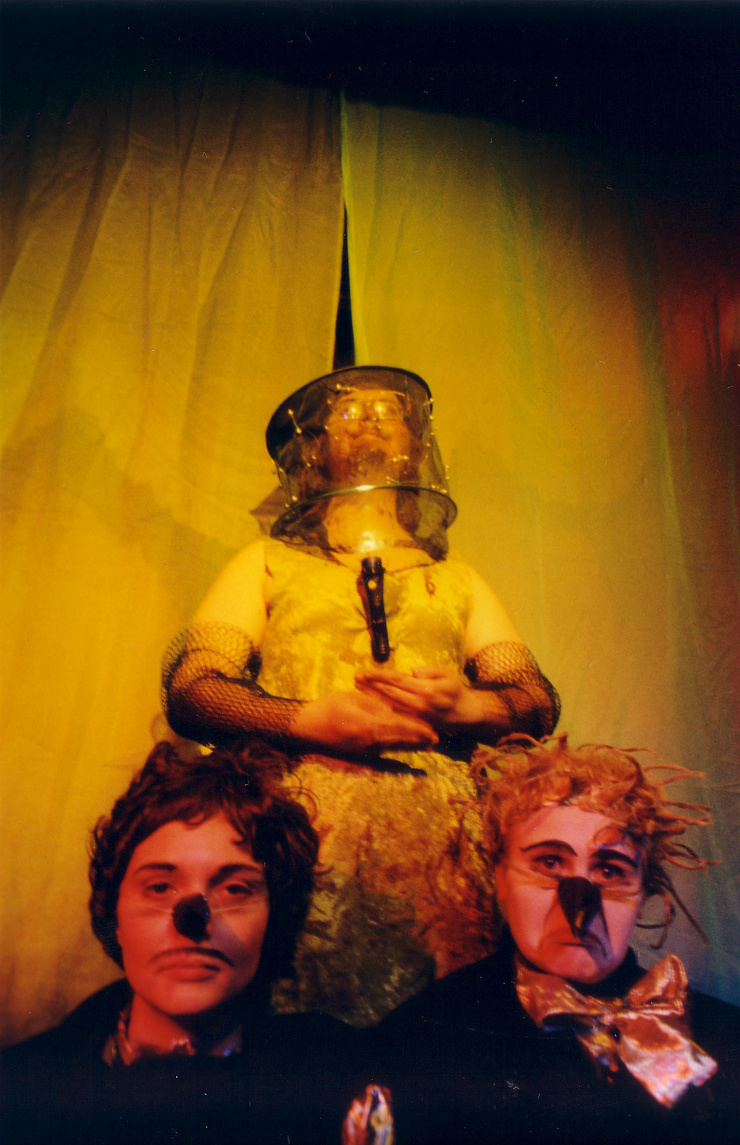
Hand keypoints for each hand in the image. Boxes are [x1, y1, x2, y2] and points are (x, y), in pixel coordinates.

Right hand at [291, 689, 438, 752]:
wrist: (309, 727)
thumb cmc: (330, 708)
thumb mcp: (355, 700)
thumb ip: (375, 706)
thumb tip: (393, 711)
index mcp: (372, 726)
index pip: (402, 728)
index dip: (419, 730)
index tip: (433, 731)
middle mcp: (372, 742)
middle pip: (402, 742)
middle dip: (419, 741)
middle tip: (435, 740)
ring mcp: (367, 750)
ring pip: (395, 748)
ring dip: (411, 746)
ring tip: (426, 744)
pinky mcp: (362, 752)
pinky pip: (384, 751)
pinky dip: (397, 748)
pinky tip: (405, 747)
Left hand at [355, 664, 480, 729]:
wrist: (462, 712)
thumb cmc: (454, 689)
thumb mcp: (447, 673)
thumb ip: (430, 671)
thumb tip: (412, 673)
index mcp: (425, 690)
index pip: (397, 681)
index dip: (379, 676)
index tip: (365, 671)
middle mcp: (417, 704)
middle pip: (388, 693)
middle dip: (370, 685)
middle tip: (355, 677)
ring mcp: (414, 714)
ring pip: (388, 704)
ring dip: (372, 695)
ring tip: (358, 687)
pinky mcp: (412, 721)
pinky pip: (393, 713)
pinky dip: (380, 706)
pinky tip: (370, 700)